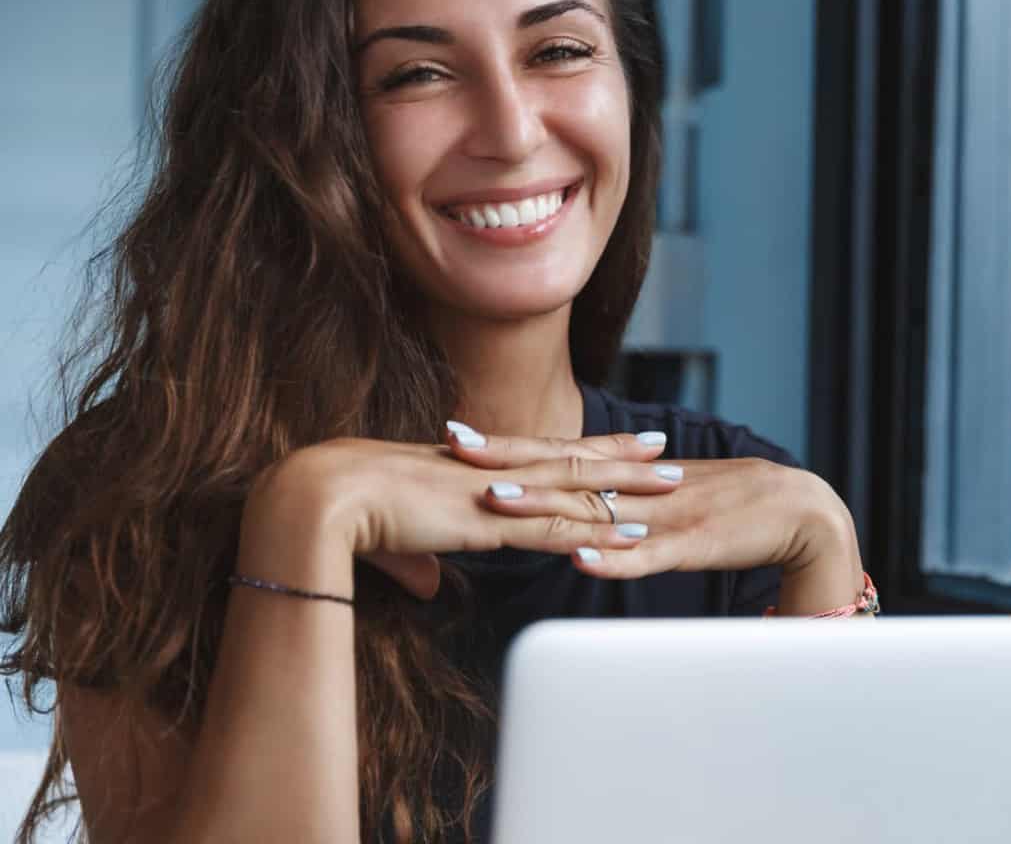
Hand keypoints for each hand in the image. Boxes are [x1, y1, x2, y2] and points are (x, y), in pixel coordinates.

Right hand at [244, 428, 683, 599]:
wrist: (319, 498)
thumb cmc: (343, 515)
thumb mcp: (392, 542)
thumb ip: (419, 560)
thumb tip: (427, 585)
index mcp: (473, 470)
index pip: (540, 453)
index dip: (580, 448)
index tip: (615, 441)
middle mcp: (493, 473)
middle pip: (572, 459)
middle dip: (622, 456)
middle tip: (666, 448)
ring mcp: (497, 494)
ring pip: (578, 487)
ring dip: (628, 488)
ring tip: (674, 485)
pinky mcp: (492, 523)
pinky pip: (559, 528)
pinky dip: (599, 531)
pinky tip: (634, 534)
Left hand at [449, 443, 865, 612]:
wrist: (802, 512)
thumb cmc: (736, 510)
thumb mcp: (673, 500)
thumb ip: (631, 503)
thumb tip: (585, 511)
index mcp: (635, 476)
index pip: (562, 456)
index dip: (511, 447)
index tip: (458, 439)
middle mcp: (642, 486)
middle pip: (564, 470)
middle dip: (508, 461)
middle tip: (454, 449)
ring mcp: (664, 514)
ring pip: (595, 509)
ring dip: (546, 506)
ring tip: (496, 501)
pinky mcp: (692, 545)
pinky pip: (646, 555)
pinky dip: (612, 557)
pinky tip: (579, 558)